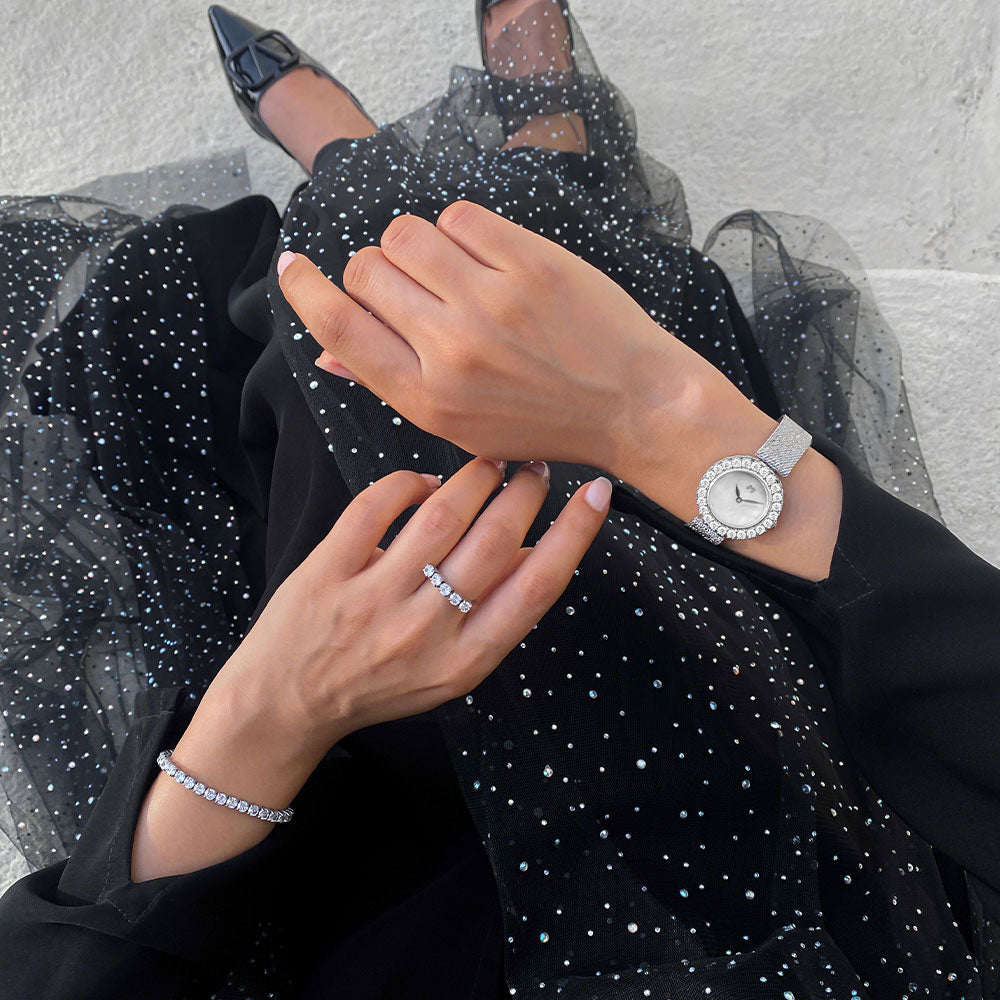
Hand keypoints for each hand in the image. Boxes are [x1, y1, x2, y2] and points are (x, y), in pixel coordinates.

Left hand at [215, 453, 611, 760]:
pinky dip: (407, 482)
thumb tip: (540, 550)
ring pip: (440, 516)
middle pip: (493, 542)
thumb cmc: (379, 685)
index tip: (598, 494)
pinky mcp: (328, 573)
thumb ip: (495, 615)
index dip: (575, 534)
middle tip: (533, 468)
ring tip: (489, 464)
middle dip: (524, 492)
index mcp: (466, 659)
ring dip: (474, 478)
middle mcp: (424, 630)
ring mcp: (372, 600)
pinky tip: (423, 482)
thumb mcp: (451, 670)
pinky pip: (375, 508)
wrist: (286, 706)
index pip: (537, 588)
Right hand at [276, 199, 717, 474]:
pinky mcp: (530, 260)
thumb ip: (393, 384)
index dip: (305, 291)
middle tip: (409, 286)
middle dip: (374, 271)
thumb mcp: (462, 426)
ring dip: (414, 245)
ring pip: (405, 234)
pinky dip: (460, 230)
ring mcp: (492, 300)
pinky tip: (484, 256)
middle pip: (366, 271)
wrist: (632, 402)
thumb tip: (328, 355)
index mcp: (429, 398)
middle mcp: (452, 348)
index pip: (338, 330)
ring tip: (448, 270)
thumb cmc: (545, 419)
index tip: (292, 267)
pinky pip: (459, 217)